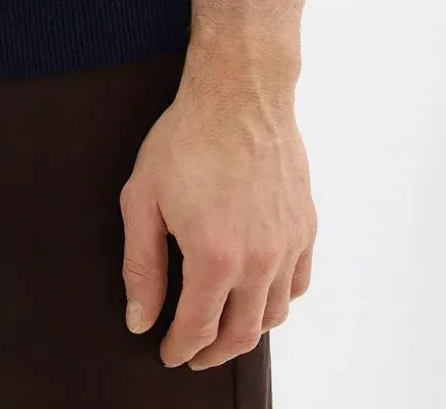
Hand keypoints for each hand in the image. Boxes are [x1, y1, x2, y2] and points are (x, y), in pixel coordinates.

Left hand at [119, 50, 315, 369]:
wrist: (239, 92)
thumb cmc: (188, 137)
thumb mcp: (143, 199)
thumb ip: (141, 266)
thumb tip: (140, 318)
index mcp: (215, 257)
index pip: (198, 329)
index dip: (180, 348)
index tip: (168, 353)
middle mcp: (259, 260)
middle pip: (240, 333)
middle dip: (213, 352)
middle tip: (193, 353)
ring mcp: (288, 244)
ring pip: (274, 314)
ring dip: (247, 331)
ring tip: (225, 329)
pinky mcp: (305, 226)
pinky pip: (298, 283)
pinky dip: (279, 300)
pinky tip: (261, 295)